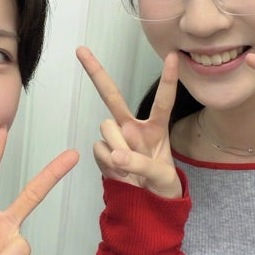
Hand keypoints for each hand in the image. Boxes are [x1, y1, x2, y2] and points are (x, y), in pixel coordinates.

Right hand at [76, 46, 181, 198]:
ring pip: (106, 127)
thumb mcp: (162, 176)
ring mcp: (115, 138)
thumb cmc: (161, 184)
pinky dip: (108, 162)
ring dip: (117, 147)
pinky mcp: (102, 151)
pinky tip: (119, 170)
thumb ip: (141, 164)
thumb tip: (115, 155)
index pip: (164, 100)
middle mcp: (133, 127)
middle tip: (81, 49)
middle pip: (113, 96)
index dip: (168, 79)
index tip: (174, 55)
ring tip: (130, 167)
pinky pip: (99, 149)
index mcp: (156, 128)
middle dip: (96, 72)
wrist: (146, 204)